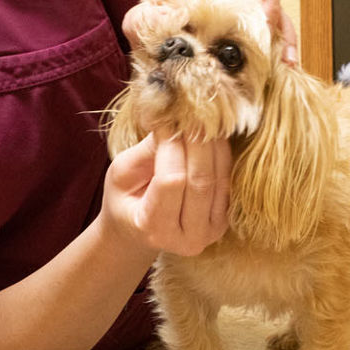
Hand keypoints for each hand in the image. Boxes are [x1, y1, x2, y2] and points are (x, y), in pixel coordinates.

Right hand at [102, 128, 230, 256]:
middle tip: (190, 111)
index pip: (171, 180)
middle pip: (201, 180)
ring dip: (213, 144)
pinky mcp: (225, 221)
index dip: (171, 146)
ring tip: (201, 119)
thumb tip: (173, 118)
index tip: (167, 119)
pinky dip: (221, 154)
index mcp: (152, 228)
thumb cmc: (124, 199)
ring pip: (219, 178)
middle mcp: (186, 237)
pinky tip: (211, 136)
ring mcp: (210, 232)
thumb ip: (147, 151)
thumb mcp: (122, 174)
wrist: (138, 230)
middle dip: (196, 140)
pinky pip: (228, 181)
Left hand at [141, 0, 298, 63]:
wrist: (163, 29)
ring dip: (280, 24)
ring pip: (276, 3)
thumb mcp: (151, 1)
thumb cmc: (160, 6)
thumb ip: (149, 10)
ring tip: (281, 48)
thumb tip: (161, 21)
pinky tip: (286, 62)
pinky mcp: (252, 22)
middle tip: (264, 17)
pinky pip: (274, 30)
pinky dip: (282, 45)